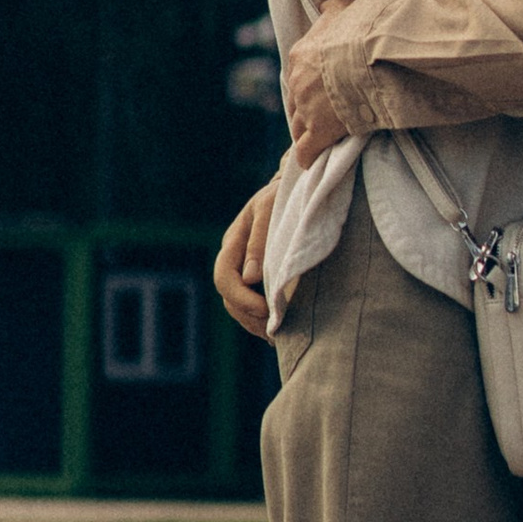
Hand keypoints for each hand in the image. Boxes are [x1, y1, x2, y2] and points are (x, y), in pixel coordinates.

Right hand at [215, 183, 278, 338]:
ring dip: (255, 323)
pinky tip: (279, 329)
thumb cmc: (285, 195)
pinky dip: (263, 319)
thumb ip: (260, 240)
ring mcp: (245, 268)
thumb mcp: (272, 209)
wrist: (299, 185)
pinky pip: (252, 304)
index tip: (266, 309)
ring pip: (238, 305)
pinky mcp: (260, 276)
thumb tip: (251, 277)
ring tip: (277, 336)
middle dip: (249, 317)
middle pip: (228, 298)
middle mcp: (235, 258)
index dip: (241, 298)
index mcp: (234, 240)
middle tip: (275, 331)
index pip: (224, 277)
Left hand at [283, 0, 356, 164]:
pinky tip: (311, 161)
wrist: (379, 53)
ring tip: (316, 139)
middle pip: (295, 102)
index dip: (310, 84)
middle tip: (319, 117)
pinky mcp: (320, 131)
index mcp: (302, 53)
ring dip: (305, 132)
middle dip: (304, 110)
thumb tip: (323, 3)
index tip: (321, 90)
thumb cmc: (369, 27)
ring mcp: (307, 107)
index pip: (298, 73)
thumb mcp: (349, 6)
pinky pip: (306, 150)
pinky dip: (308, 156)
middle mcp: (298, 81)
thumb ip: (334, 7)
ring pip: (297, 126)